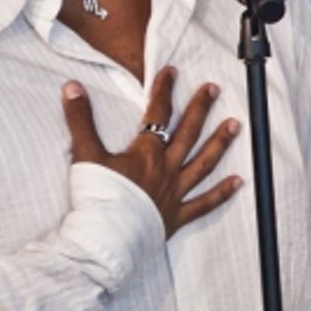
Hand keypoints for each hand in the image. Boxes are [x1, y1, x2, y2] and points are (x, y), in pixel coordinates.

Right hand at [61, 66, 242, 239]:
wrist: (104, 239)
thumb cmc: (96, 198)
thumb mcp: (85, 154)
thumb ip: (80, 119)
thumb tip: (72, 87)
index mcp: (146, 153)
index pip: (158, 113)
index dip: (164, 90)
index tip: (172, 72)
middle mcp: (166, 169)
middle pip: (187, 133)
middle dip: (200, 108)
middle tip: (214, 89)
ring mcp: (174, 193)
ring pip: (203, 163)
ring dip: (219, 143)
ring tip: (235, 125)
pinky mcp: (176, 217)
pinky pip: (204, 203)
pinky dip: (222, 193)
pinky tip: (238, 182)